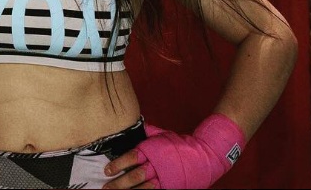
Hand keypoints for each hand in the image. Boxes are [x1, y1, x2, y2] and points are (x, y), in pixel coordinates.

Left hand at [103, 115, 244, 188]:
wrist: (205, 154)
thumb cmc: (181, 143)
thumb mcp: (162, 134)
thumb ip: (147, 132)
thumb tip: (134, 126)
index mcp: (152, 150)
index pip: (131, 157)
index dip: (118, 164)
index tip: (107, 170)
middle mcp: (157, 165)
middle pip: (135, 175)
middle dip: (119, 183)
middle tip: (106, 186)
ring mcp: (165, 178)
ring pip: (143, 187)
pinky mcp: (171, 187)